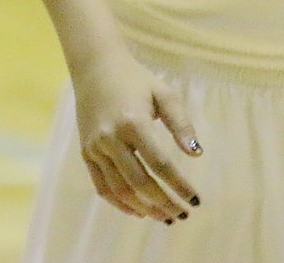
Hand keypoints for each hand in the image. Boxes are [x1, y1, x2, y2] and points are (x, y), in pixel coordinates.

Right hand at [72, 50, 201, 222]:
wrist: (96, 67)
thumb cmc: (136, 79)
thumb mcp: (164, 94)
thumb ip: (181, 124)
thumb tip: (197, 154)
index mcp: (133, 121)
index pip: (160, 164)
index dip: (178, 184)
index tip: (195, 199)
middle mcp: (111, 138)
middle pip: (139, 182)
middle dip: (163, 202)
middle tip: (181, 215)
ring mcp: (96, 147)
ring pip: (120, 189)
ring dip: (143, 207)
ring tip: (163, 217)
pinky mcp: (86, 153)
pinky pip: (102, 186)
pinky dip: (120, 203)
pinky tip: (138, 210)